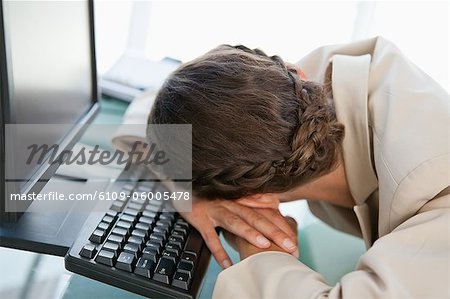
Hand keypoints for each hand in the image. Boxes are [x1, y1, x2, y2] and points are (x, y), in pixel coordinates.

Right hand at [179, 197, 298, 268]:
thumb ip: (251, 202)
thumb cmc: (211, 193)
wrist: (184, 184)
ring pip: (235, 222)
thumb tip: (274, 206)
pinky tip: (226, 264)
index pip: (266, 213)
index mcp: (241, 199)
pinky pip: (210, 236)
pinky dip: (218, 250)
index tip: (295, 242)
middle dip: (275, 232)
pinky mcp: (200, 218)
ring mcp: (215, 210)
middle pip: (256, 217)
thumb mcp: (232, 196)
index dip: (282, 227)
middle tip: (291, 247)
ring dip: (250, 233)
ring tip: (265, 246)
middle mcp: (231, 203)